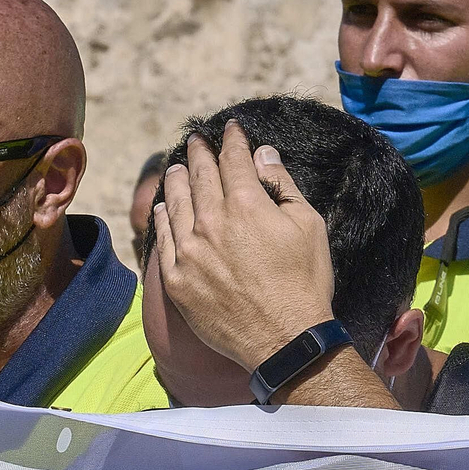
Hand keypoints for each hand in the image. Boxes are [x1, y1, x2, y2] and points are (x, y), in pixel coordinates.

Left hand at [153, 120, 336, 370]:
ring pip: (175, 203)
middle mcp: (211, 222)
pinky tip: (161, 208)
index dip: (232, 140)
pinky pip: (161, 240)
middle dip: (200, 153)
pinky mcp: (177, 279)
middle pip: (199, 176)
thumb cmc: (304, 283)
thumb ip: (282, 186)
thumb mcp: (308, 227)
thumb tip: (263, 154)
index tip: (231, 129)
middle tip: (197, 140)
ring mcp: (189, 251)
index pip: (233, 160)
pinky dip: (161, 219)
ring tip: (177, 168)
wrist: (284, 339)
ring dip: (176, 180)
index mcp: (246, 204)